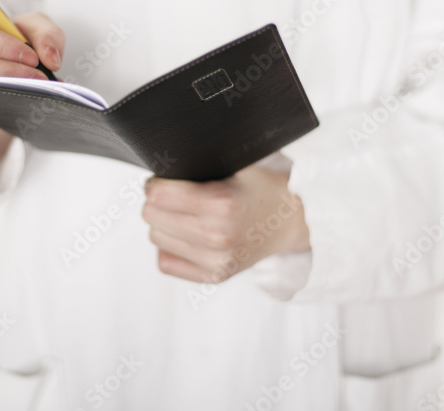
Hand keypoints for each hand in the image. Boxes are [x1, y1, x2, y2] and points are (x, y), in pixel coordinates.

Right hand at [0, 6, 64, 126]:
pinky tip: (21, 100)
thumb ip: (46, 34)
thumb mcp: (32, 27)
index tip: (30, 56)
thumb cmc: (10, 40)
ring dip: (4, 88)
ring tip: (33, 87)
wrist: (2, 70)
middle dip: (4, 70)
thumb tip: (50, 58)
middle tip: (36, 76)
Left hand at [142, 166, 309, 283]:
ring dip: (164, 224)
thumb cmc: (261, 189)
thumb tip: (161, 169)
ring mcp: (215, 260)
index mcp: (220, 204)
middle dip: (157, 202)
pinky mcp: (215, 276)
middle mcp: (216, 236)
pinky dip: (170, 248)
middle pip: (151, 216)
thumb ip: (198, 167)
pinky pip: (166, 262)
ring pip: (156, 238)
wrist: (292, 219)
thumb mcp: (233, 166)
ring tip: (184, 215)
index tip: (161, 182)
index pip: (158, 195)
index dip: (155, 184)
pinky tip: (186, 236)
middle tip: (173, 196)